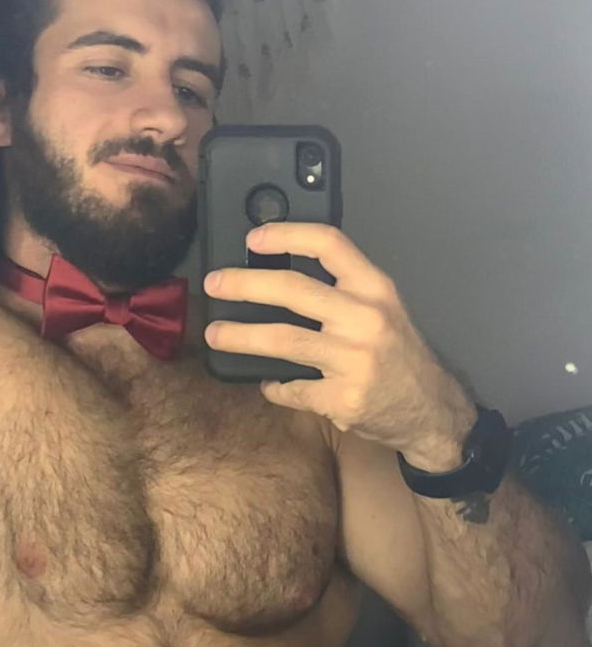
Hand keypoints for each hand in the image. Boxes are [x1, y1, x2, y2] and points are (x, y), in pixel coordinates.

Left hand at [203, 222, 476, 466]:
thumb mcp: (384, 311)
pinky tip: (267, 381)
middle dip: (245, 285)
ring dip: (240, 336)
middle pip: (294, 290)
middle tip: (215, 284)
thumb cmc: (399, 355)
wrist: (431, 411)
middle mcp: (365, 319)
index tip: (254, 238)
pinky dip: (273, 385)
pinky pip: (291, 387)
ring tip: (215, 334)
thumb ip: (343, 293)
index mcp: (375, 289)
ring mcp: (353, 360)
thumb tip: (276, 280)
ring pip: (281, 340)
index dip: (287, 235)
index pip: (330, 245)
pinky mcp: (342, 398)